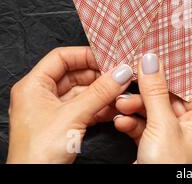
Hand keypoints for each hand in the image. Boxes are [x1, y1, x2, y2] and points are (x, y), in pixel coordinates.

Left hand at [7, 47, 133, 163]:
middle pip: (74, 74)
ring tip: (121, 91)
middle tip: (120, 75)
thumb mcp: (74, 116)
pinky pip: (84, 108)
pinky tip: (115, 107)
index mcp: (34, 86)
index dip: (85, 55)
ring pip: (82, 92)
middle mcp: (41, 94)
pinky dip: (100, 107)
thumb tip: (121, 72)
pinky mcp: (62, 124)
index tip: (109, 58)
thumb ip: (100, 92)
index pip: (61, 58)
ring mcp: (52, 110)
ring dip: (102, 92)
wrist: (34, 182)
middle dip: (99, 75)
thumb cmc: (39, 152)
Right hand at [113, 53, 191, 163]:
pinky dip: (131, 123)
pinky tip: (120, 121)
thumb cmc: (168, 169)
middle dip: (146, 91)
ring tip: (120, 104)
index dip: (172, 72)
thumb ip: (156, 91)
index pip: (191, 88)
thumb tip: (151, 60)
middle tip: (129, 79)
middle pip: (168, 98)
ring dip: (135, 107)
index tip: (155, 56)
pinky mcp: (155, 149)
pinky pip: (144, 128)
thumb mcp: (162, 126)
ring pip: (153, 112)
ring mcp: (173, 140)